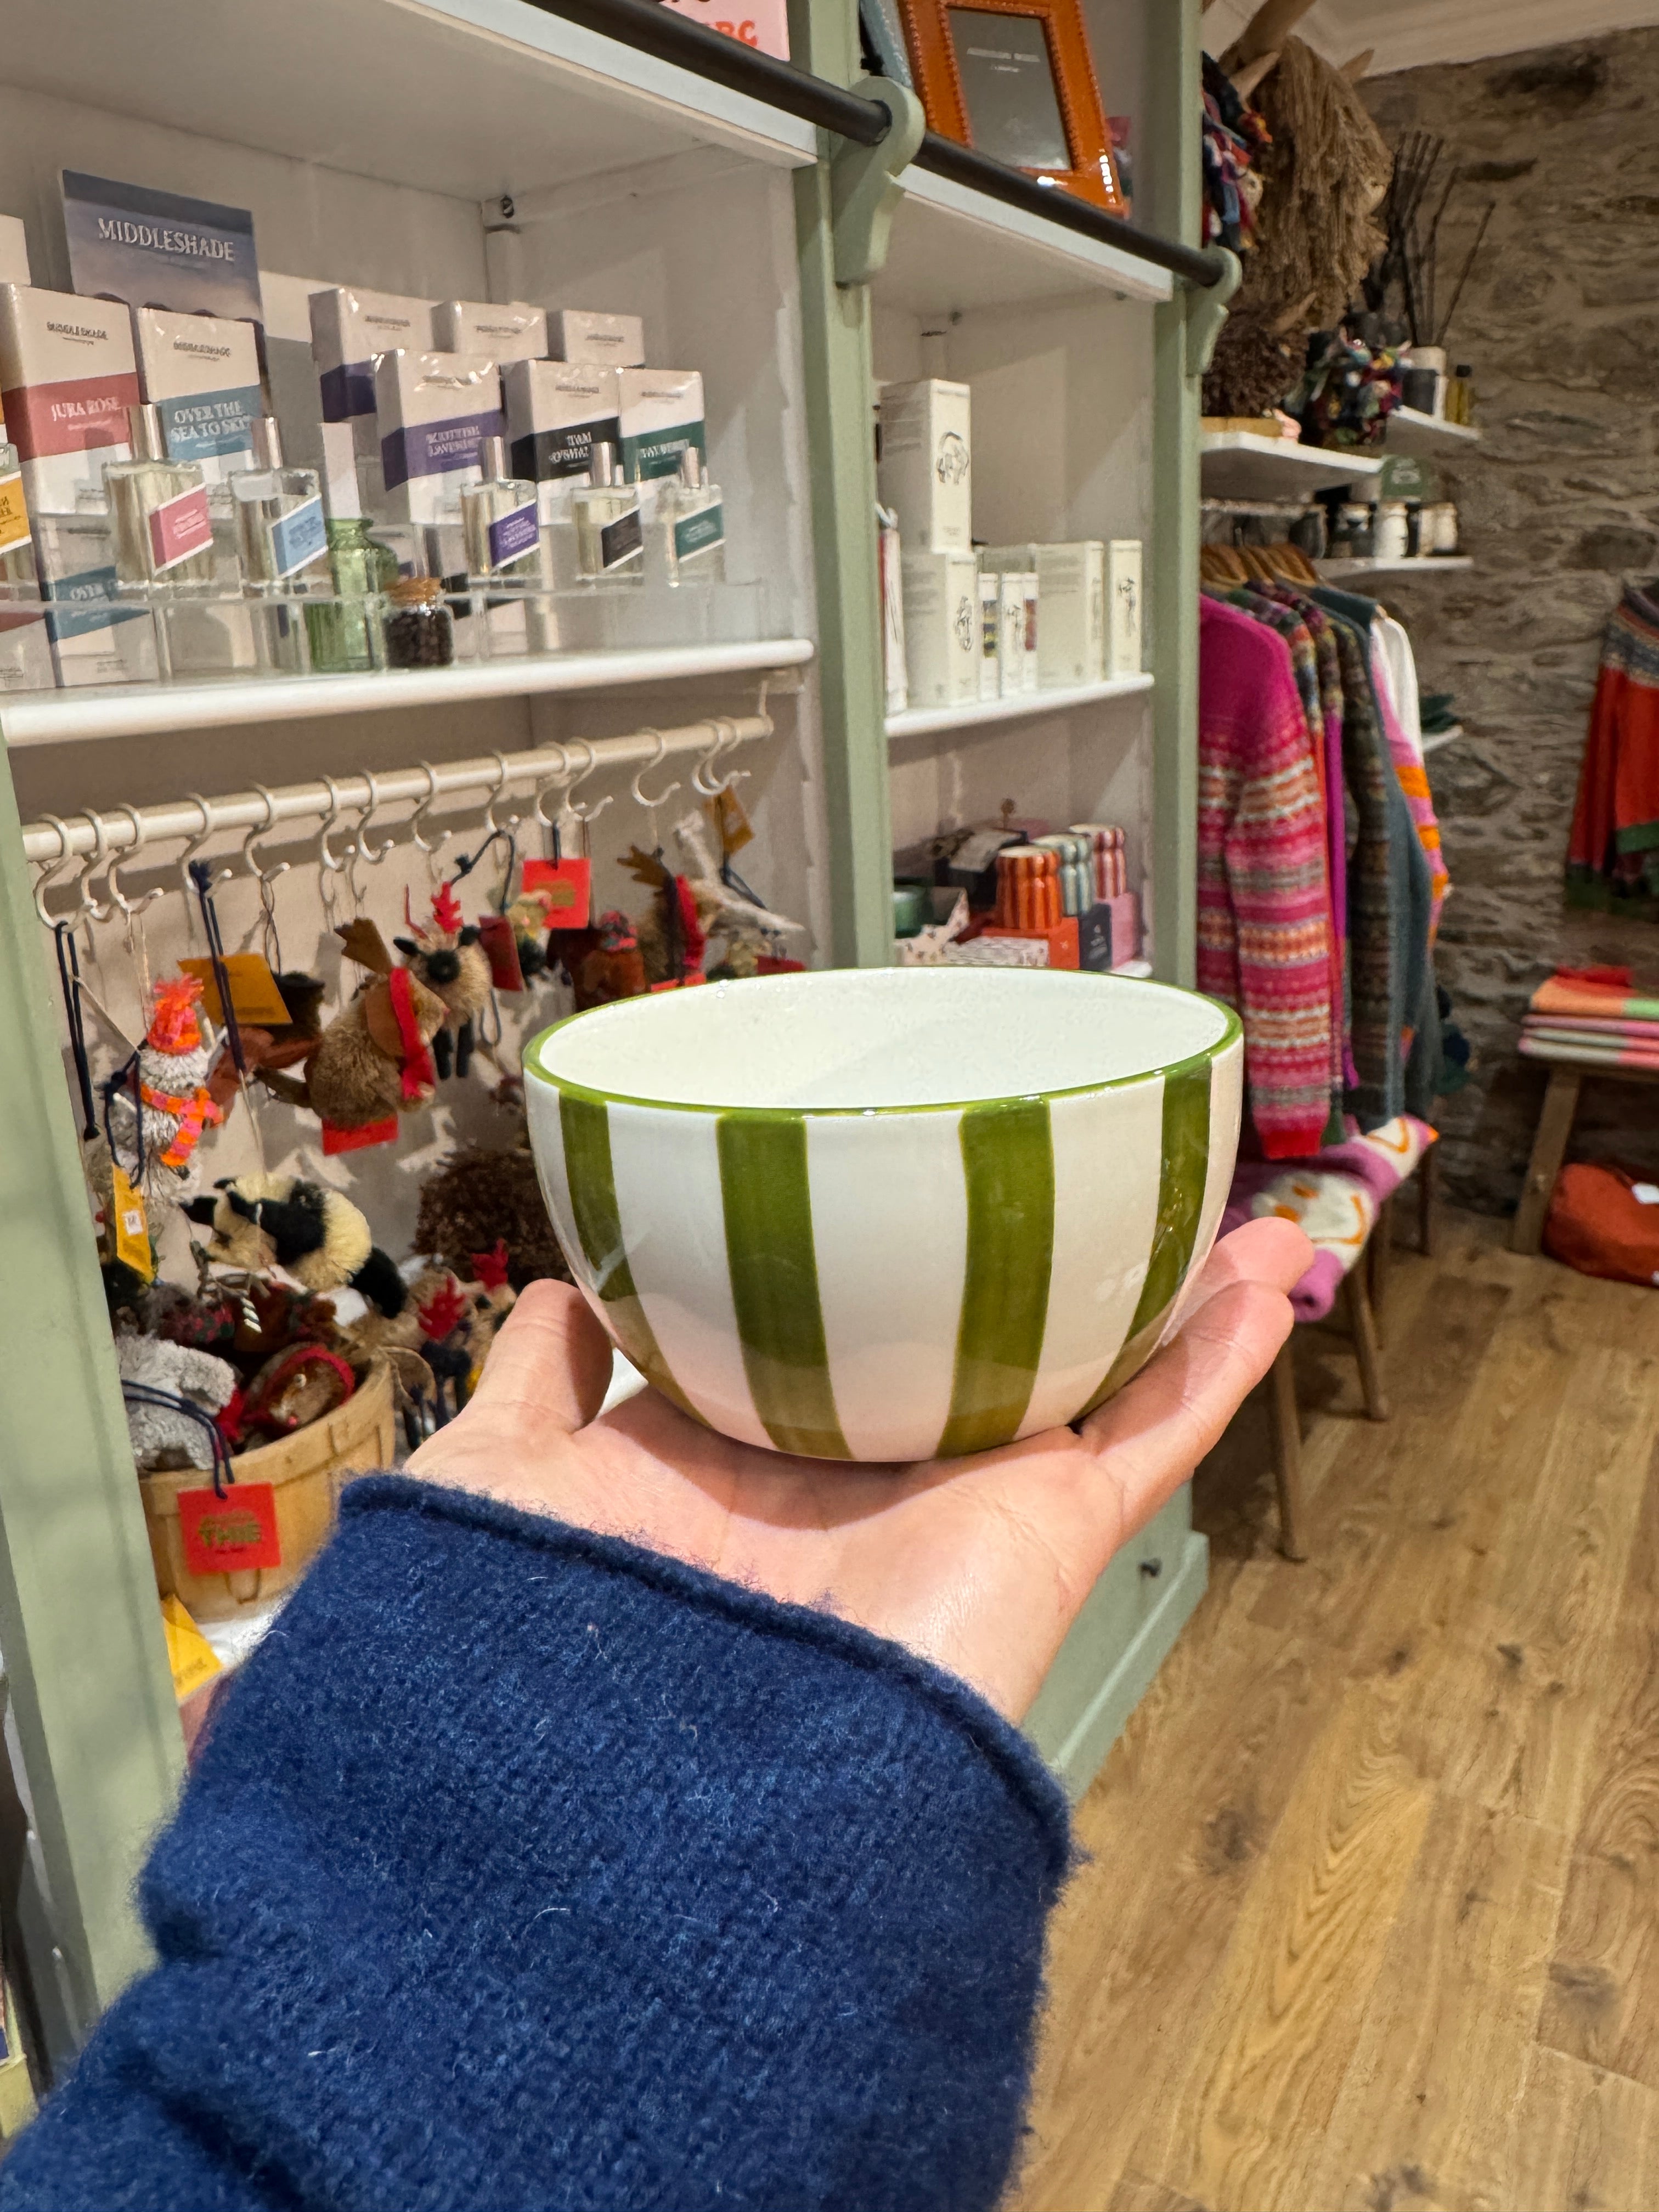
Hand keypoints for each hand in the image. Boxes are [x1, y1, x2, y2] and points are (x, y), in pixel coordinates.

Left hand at [407, 1218, 1311, 1720]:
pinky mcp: (1040, 1539)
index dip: (879, 1273)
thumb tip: (562, 1295)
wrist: (621, 1816)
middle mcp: (862, 1490)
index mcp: (742, 1472)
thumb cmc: (532, 1645)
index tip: (910, 1191)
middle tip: (1094, 1183)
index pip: (832, 1345)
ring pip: (1090, 1380)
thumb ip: (531, 1395)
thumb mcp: (502, 1485)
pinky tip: (1268, 1275)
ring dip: (1164, 1295)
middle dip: (1042, 1278)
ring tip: (1220, 1207)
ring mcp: (959, 1512)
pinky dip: (1217, 1359)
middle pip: (982, 1356)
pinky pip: (1150, 1438)